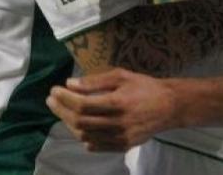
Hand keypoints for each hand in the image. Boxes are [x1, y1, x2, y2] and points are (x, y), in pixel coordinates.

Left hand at [48, 69, 193, 151]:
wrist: (170, 106)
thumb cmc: (145, 87)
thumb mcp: (122, 76)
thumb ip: (96, 81)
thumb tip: (70, 84)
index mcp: (117, 103)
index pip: (82, 104)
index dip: (65, 98)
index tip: (54, 90)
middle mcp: (117, 123)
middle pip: (80, 122)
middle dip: (61, 111)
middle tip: (52, 100)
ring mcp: (120, 137)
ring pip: (85, 136)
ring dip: (70, 124)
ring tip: (64, 112)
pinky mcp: (123, 146)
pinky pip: (97, 146)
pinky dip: (84, 138)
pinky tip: (80, 127)